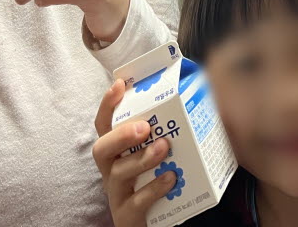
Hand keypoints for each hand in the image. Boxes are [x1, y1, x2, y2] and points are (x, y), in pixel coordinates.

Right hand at [93, 79, 176, 226]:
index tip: (119, 85)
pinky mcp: (127, 215)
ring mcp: (117, 193)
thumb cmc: (155, 178)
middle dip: (121, 135)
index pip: (104, 124)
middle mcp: (111, 170)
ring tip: (164, 147)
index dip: (108, 105)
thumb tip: (197, 89)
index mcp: (117, 151)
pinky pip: (136, 202)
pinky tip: (171, 177)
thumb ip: (166, 128)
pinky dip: (154, 188)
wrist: (153, 220)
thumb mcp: (156, 152)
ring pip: (119, 174)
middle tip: (144, 127)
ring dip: (142, 158)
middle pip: (101, 149)